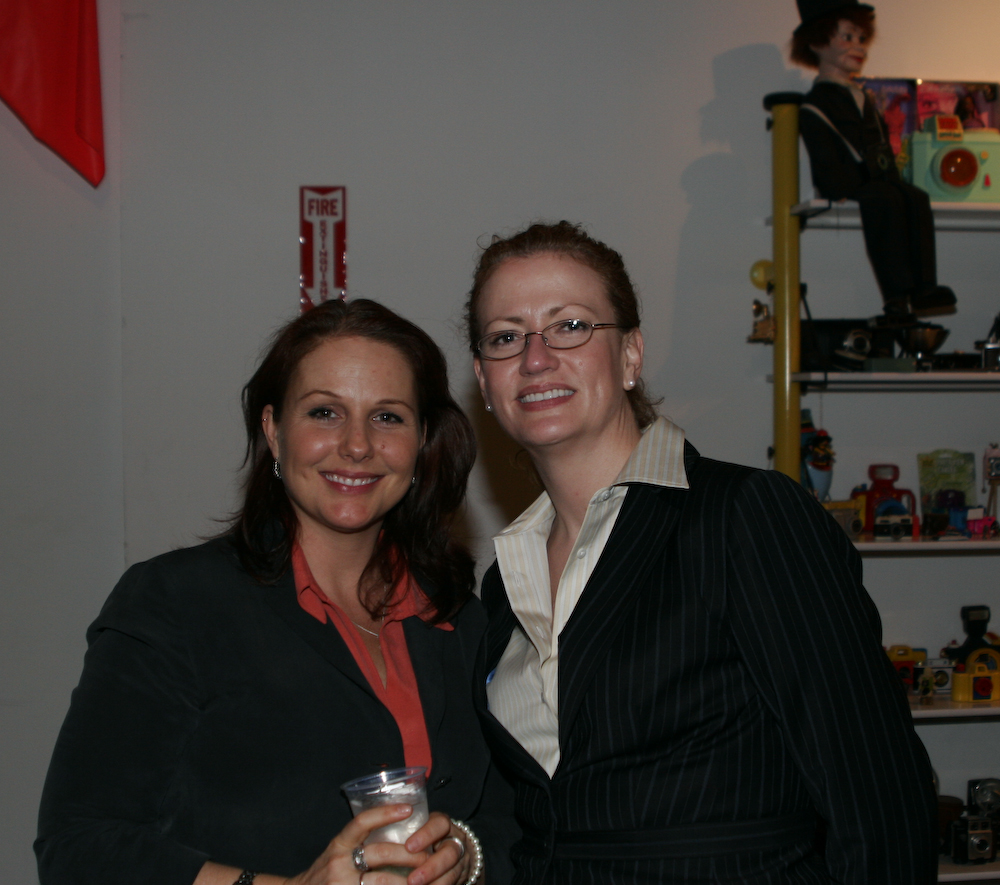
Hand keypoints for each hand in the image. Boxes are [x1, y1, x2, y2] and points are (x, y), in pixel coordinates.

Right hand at [285, 804, 429, 884]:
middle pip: (381, 853)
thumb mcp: (338, 852)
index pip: (362, 822)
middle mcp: (339, 863)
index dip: (386, 813)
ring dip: (408, 881)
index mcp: (339, 844)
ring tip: (425, 879)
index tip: (408, 809)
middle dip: (410, 855)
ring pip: (383, 881)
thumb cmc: (326, 873)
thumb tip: (399, 828)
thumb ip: (361, 842)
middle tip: (429, 857)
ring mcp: (343, 884)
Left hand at [403, 813, 472, 884]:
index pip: (440, 824)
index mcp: (443, 826)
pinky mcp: (458, 877)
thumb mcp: (422, 828)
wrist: (455, 854)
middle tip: (412, 880)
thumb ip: (404, 829)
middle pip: (450, 853)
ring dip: (434, 883)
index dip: (426, 835)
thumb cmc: (428, 838)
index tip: (409, 847)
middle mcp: (455, 843)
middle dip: (431, 867)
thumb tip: (371, 829)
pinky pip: (450, 884)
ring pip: (452, 874)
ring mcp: (460, 862)